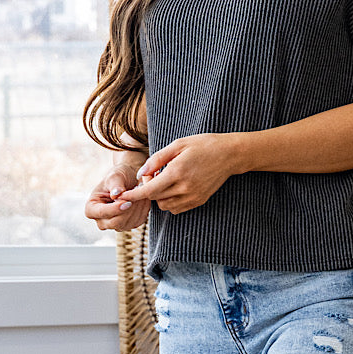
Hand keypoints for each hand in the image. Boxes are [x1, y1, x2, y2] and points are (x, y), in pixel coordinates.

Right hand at [84, 163, 151, 231]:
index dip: (116, 208)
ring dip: (137, 208)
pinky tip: (142, 199)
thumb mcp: (115, 176)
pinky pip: (137, 222)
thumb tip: (116, 194)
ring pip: (128, 224)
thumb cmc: (118, 176)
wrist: (128, 179)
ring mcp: (114, 225)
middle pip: (115, 223)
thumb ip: (115, 184)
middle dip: (129, 209)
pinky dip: (142, 211)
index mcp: (91, 208)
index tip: (128, 201)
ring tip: (140, 193)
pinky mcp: (127, 225)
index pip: (102, 213)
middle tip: (138, 194)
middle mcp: (101, 220)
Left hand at [117, 134, 241, 213]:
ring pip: (165, 206)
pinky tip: (174, 188)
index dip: (134, 195)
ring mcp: (193, 197)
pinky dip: (170, 201)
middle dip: (148, 189)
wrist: (229, 155)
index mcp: (177, 172)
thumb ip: (156, 159)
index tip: (123, 196)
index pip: (149, 190)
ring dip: (159, 196)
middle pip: (155, 198)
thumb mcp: (177, 145)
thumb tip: (140, 173)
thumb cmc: (203, 145)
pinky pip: (176, 208)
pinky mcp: (199, 201)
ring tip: (166, 179)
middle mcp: (184, 188)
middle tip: (154, 173)